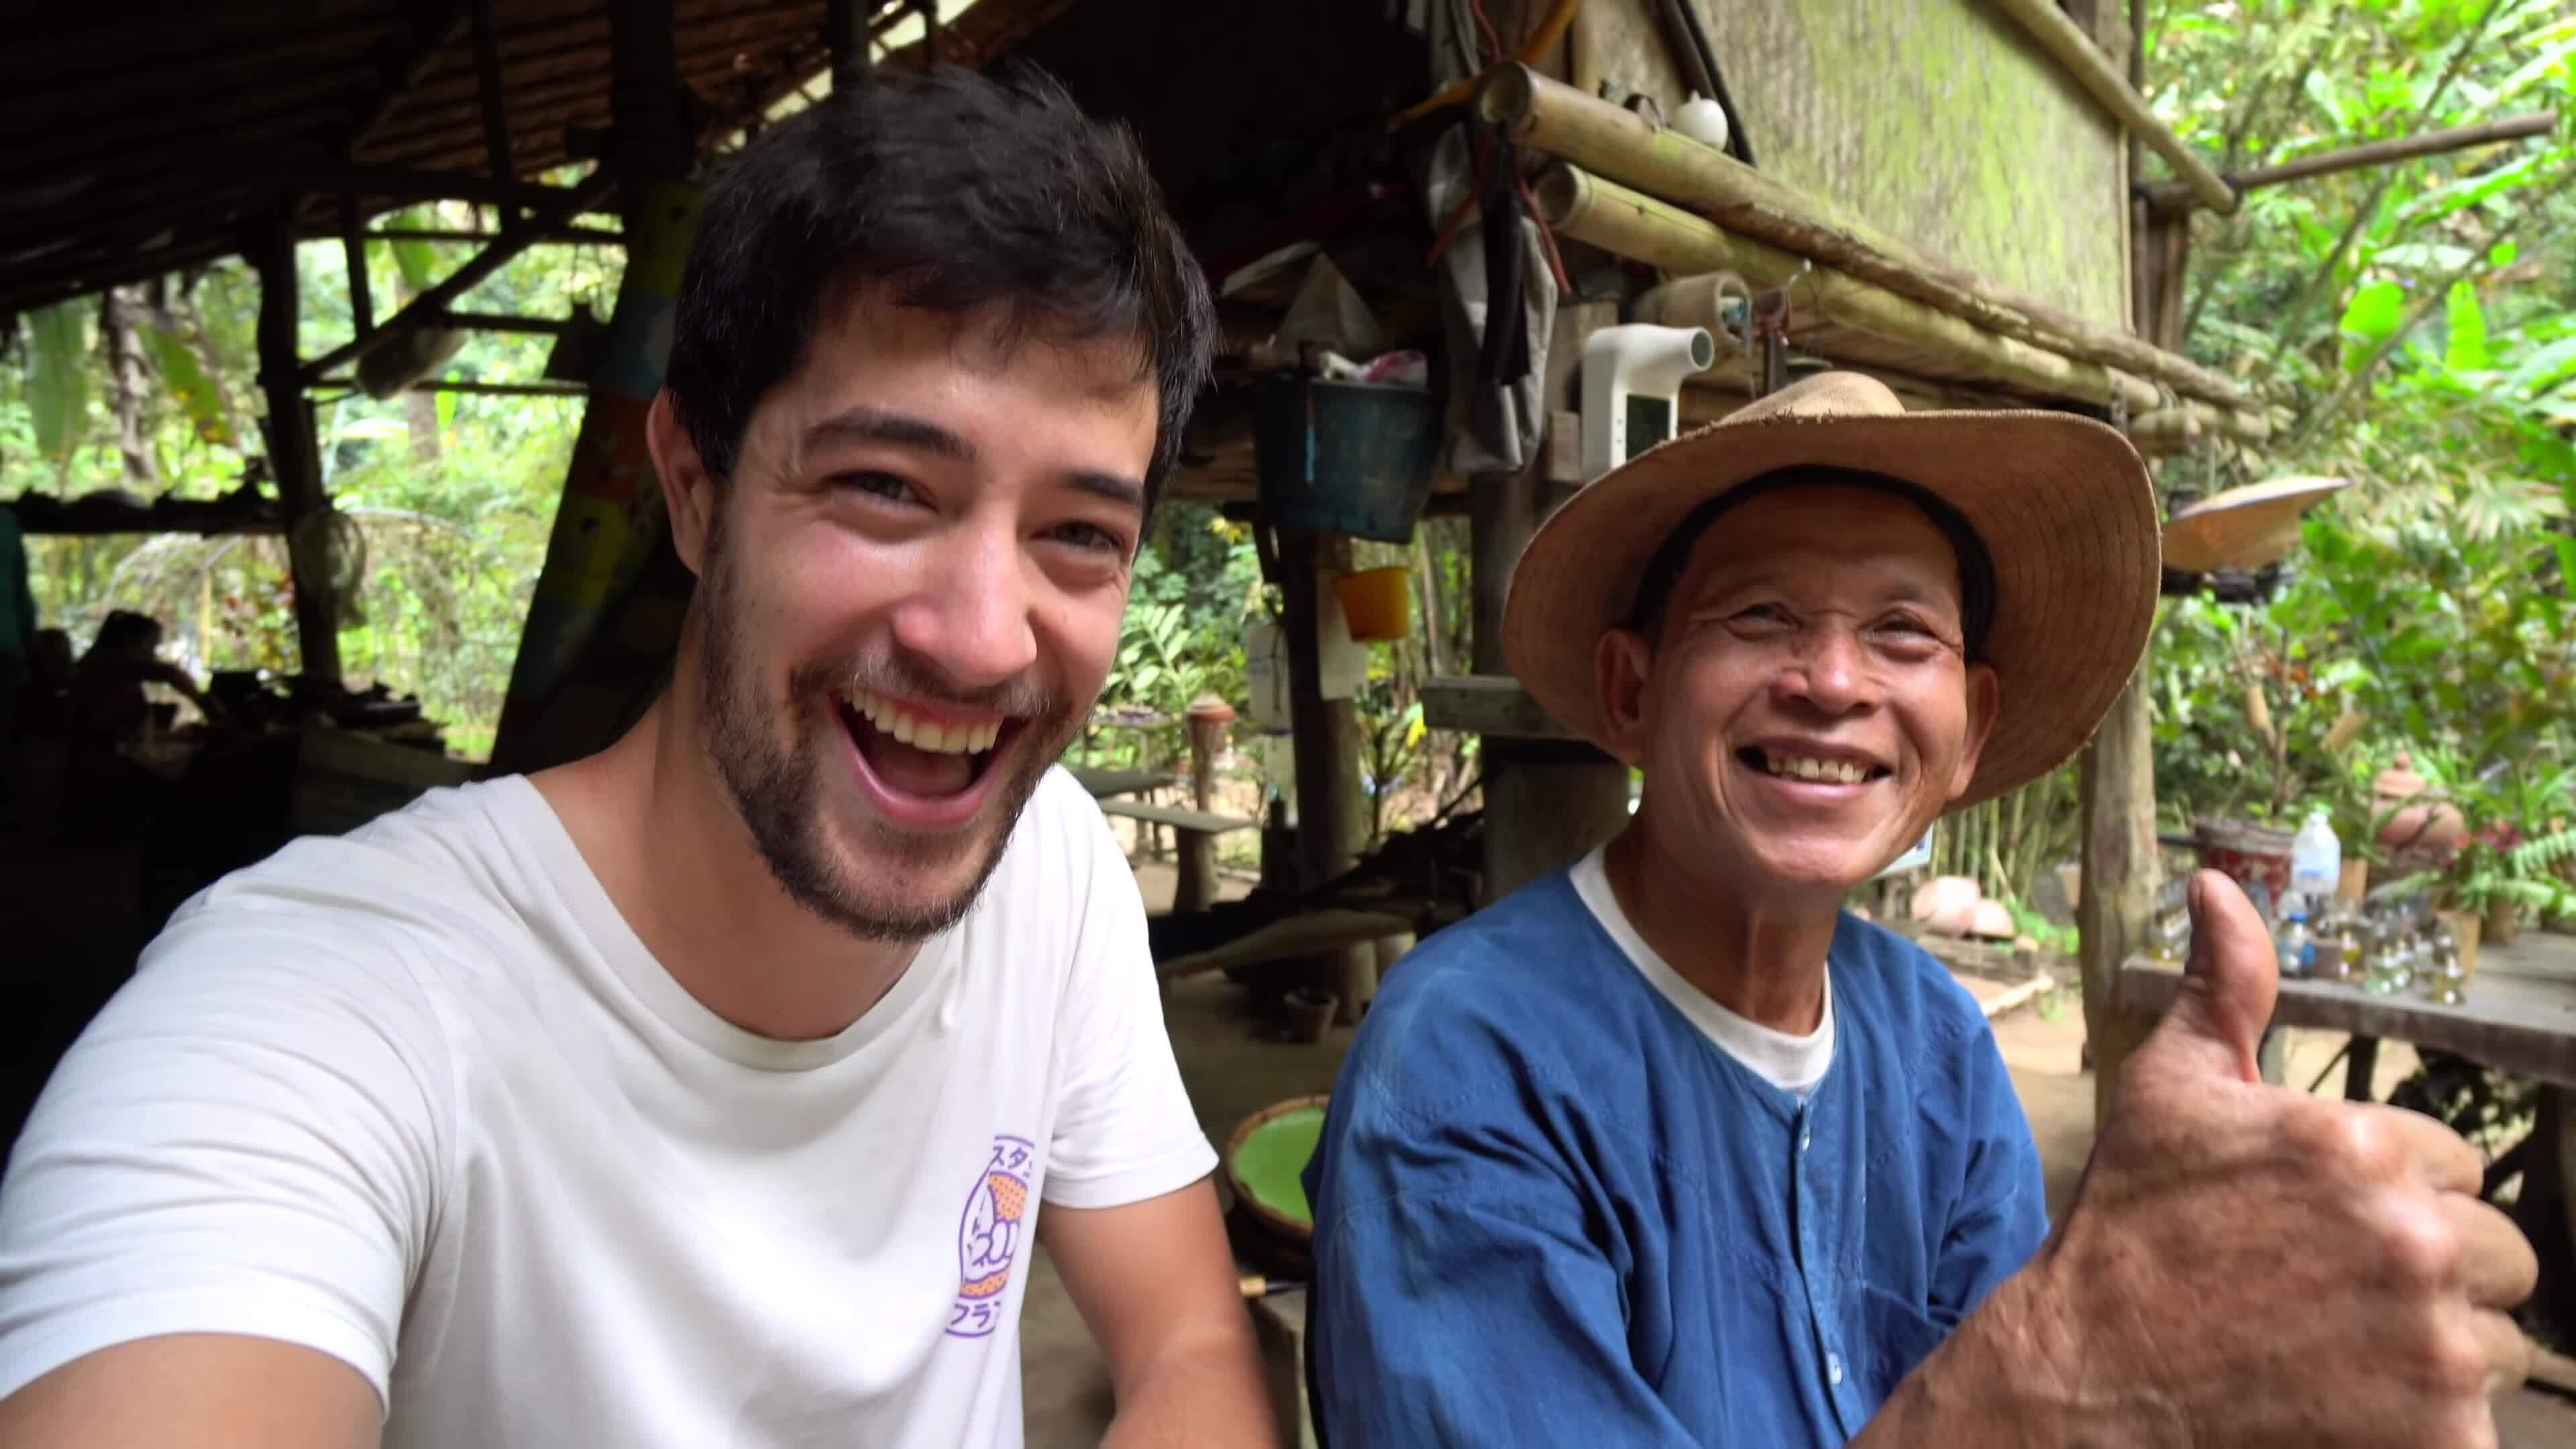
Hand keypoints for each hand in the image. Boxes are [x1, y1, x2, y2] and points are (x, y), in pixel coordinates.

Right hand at [2016, 870, 2536, 1446]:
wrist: (2086, 1381)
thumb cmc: (2130, 1230)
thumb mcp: (2170, 1093)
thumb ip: (2226, 989)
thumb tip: (2220, 886)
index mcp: (2361, 1146)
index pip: (2455, 1168)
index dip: (2387, 1197)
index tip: (2313, 1230)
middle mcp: (2412, 1238)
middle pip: (2498, 1255)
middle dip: (2429, 1274)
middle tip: (2331, 1299)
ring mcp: (2435, 1346)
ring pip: (2494, 1342)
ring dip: (2433, 1353)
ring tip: (2336, 1358)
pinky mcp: (2443, 1438)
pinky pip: (2482, 1426)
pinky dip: (2427, 1426)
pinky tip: (2346, 1410)